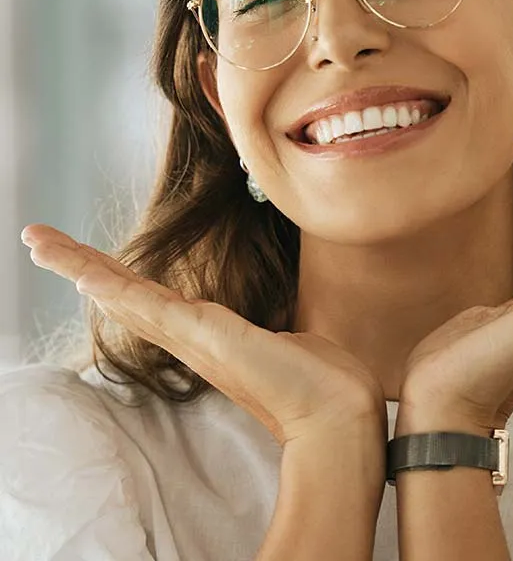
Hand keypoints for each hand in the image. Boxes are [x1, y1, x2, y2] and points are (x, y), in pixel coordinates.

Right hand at [21, 224, 386, 445]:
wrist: (337, 411)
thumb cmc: (317, 380)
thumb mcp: (288, 341)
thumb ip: (272, 331)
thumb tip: (284, 328)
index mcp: (207, 336)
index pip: (149, 299)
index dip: (114, 278)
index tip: (84, 261)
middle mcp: (191, 338)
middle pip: (122, 295)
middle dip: (79, 265)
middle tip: (37, 240)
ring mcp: (194, 338)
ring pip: (125, 296)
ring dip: (80, 266)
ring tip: (39, 242)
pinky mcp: (206, 336)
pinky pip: (150, 306)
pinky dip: (114, 287)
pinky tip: (84, 273)